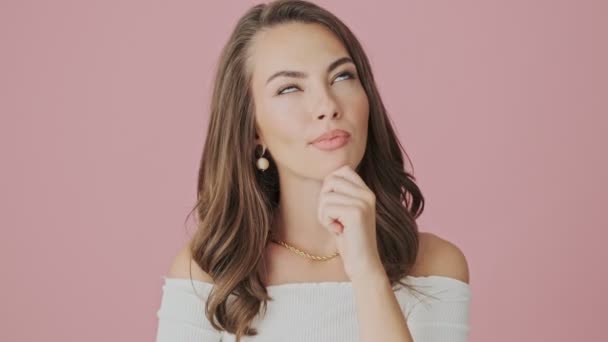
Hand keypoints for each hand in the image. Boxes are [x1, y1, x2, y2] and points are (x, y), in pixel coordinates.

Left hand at [317, 165, 383, 280]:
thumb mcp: (345, 212)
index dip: (330, 186)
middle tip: (333, 217)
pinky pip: (326, 208)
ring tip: (337, 226)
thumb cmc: (349, 239)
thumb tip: (327, 177)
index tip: (334, 206)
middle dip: (324, 200)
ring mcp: (363, 202)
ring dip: (324, 214)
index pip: (342, 170)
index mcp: (367, 191)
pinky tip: (338, 232)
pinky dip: (326, 222)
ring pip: (326, 196)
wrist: (363, 263)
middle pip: (331, 179)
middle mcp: (367, 194)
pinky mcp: (356, 212)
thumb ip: (340, 194)